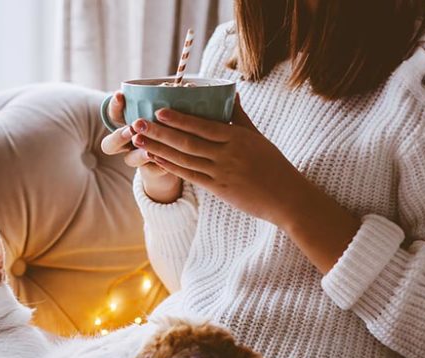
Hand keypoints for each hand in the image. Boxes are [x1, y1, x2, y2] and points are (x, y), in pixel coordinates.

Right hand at [100, 91, 182, 202]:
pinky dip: (159, 167)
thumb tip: (184, 85)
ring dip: (139, 155)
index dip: (114, 105)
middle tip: (132, 129)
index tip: (120, 94)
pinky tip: (167, 164)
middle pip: (109, 144)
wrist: (178, 154)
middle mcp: (127, 143)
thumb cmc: (170, 124)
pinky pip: (151, 171)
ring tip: (149, 153)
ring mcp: (136, 158)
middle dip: (119, 136)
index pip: (114, 114)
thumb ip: (167, 101)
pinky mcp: (150, 171)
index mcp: (127, 124)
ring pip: (129, 160)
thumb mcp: (167, 111)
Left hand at [132, 96, 360, 271]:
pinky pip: (189, 176)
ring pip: (184, 159)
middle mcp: (227, 155)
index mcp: (238, 138)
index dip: (179, 119)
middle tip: (137, 123)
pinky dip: (170, 166)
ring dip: (158, 149)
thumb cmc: (273, 164)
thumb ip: (240, 116)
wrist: (287, 198)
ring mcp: (221, 173)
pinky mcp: (217, 189)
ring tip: (138, 139)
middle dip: (159, 132)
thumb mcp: (258, 137)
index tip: (159, 110)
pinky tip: (154, 158)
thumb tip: (230, 93)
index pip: (203, 126)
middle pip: (187, 142)